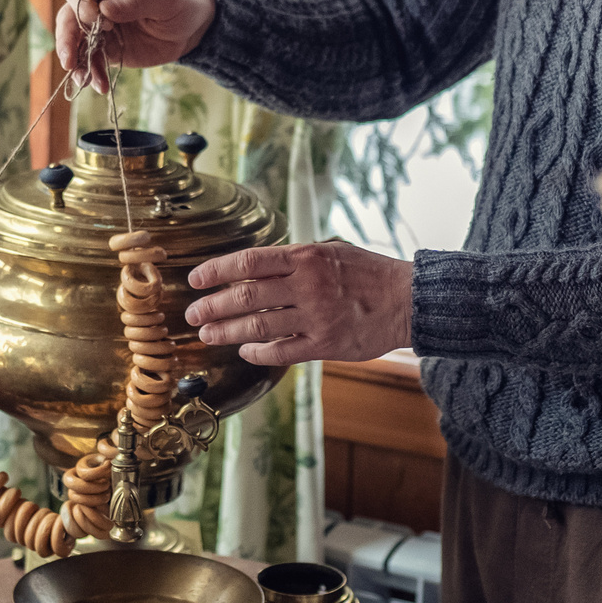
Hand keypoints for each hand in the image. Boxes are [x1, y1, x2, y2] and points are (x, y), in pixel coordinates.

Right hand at [56, 0, 215, 93]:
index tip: (97, 20)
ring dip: (76, 61)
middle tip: (70, 60)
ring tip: (84, 80)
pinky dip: (91, 73)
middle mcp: (100, 2)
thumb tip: (104, 10)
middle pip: (69, 16)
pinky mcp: (108, 48)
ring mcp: (101, 27)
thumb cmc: (181, 3)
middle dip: (66, 38)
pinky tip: (99, 85)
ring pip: (75, 41)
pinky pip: (91, 60)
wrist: (192, 29)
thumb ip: (137, 2)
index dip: (81, 4)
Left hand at [185, 241, 413, 366]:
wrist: (409, 300)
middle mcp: (307, 286)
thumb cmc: (369, 273)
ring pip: (257, 326)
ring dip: (226, 331)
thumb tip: (257, 265)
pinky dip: (257, 351)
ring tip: (207, 334)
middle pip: (245, 296)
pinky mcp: (325, 345)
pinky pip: (281, 351)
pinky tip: (244, 350)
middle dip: (212, 306)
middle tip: (192, 314)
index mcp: (306, 258)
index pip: (249, 262)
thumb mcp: (333, 251)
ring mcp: (315, 317)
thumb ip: (296, 259)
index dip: (216, 271)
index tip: (195, 280)